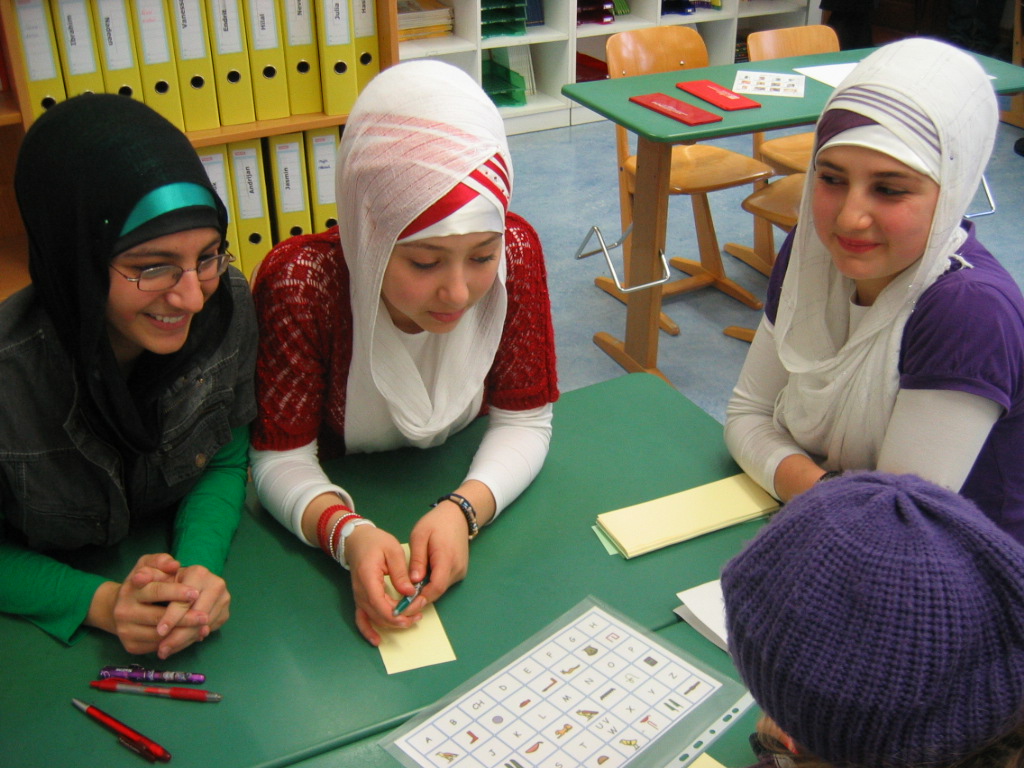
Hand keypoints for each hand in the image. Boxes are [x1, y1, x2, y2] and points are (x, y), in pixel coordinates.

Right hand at [86, 554, 212, 656]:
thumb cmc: (142, 583)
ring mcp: (125, 630)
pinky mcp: (130, 646)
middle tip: (205, 617)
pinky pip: (156, 647)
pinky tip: (189, 638)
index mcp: (130, 590)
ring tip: (202, 628)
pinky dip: (174, 644)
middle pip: (158, 616)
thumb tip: (174, 564)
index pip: (156, 591)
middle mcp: (124, 611)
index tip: (195, 593)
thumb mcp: (147, 566)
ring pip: (158, 635)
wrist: (120, 609)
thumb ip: (160, 561)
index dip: (176, 592)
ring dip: (182, 633)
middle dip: (184, 617)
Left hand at [153, 564, 230, 658]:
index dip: (172, 617)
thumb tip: (139, 578)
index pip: (185, 600)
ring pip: (204, 627)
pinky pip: (207, 631)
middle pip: (197, 616)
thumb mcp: (157, 574)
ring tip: (166, 651)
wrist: (186, 582)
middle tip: (162, 650)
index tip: (159, 632)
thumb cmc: (168, 579)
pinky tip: (177, 646)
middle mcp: (216, 585)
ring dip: (184, 641)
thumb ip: (148, 574)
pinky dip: (191, 640)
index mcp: (199, 573)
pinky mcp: (225, 612)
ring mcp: (224, 600)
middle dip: (179, 635)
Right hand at [346, 526, 420, 645]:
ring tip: (411, 622)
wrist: (357, 541)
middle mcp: (360, 591)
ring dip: (391, 624)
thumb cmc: (376, 542)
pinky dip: (368, 631)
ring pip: (373, 618)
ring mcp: (358, 597)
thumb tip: (409, 592)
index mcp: (368, 577)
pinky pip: (361, 619)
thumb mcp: (392, 550)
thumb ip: (400, 572)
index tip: (413, 612)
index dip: (396, 613)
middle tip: (419, 614)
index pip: (380, 603)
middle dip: (400, 619)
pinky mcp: (360, 599)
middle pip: (378, 614)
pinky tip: (377, 640)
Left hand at [405, 502, 470, 612]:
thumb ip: (417, 559)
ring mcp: (460, 571)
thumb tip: (414, 581)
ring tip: (407, 589)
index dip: (421, 599)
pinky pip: (444, 582)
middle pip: (438, 591)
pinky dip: (431, 584)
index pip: (436, 587)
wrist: (457, 515)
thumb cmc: (436, 522)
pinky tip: (420, 579)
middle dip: (420, 598)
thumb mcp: (419, 536)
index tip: (405, 606)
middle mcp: (457, 568)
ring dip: (425, 591)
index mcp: (446, 558)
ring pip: (441, 588)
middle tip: (400, 603)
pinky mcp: (460, 571)